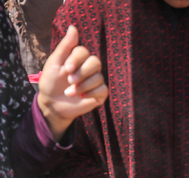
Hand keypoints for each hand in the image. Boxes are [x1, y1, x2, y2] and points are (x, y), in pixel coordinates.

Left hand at [37, 25, 107, 140]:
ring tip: (70, 92)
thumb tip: (73, 27)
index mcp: (78, 59)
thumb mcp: (55, 62)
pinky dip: (90, 93)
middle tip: (69, 80)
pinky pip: (103, 89)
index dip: (76, 59)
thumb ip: (65, 46)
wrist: (52, 104)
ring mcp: (96, 81)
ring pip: (98, 77)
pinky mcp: (100, 94)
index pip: (84, 52)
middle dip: (81, 72)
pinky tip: (81, 97)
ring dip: (82, 86)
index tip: (66, 68)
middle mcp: (89, 68)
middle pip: (95, 62)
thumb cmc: (51, 82)